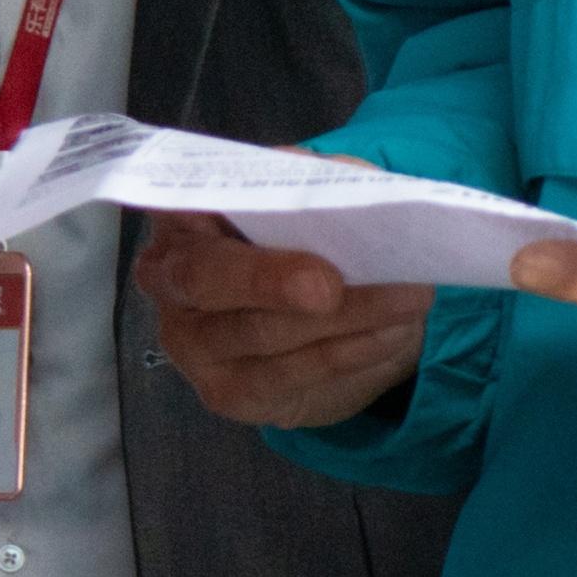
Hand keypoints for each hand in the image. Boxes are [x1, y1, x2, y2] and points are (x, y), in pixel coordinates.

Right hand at [137, 213, 431, 428]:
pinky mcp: (229, 393)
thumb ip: (319, 183)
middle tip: (330, 285)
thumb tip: (347, 187)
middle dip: (270, 279)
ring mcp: (193, 344)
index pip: (177, 205)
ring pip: (261, 333)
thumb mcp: (315, 194)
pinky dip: (349, 352)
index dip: (206, 202)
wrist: (322, 312)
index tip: (274, 212)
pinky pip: (290, 375)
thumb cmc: (305, 235)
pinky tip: (391, 334)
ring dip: (343, 316)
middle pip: (206, 278)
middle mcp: (168, 278)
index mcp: (181, 215)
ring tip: (409, 297)